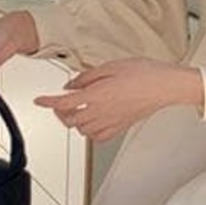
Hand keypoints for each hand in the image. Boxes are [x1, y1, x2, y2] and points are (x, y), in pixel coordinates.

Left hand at [35, 59, 202, 142]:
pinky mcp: (121, 127)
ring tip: (75, 112)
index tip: (40, 100)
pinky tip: (91, 124)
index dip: (48, 102)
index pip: (64, 102)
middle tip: (60, 103)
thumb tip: (71, 85)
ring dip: (74, 123)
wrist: (165, 85)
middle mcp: (102, 112)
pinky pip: (99, 138)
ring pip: (82, 131)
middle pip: (70, 120)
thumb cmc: (144, 74)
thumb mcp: (110, 66)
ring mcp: (112, 122)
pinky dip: (90, 133)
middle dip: (60, 113)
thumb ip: (87, 77)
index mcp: (97, 95)